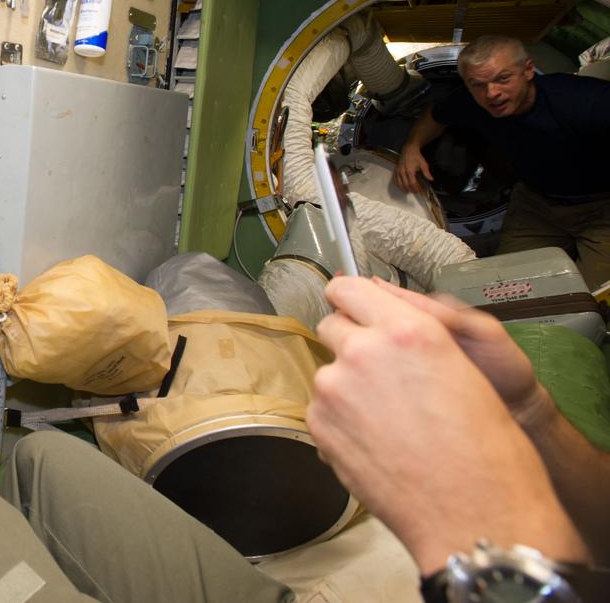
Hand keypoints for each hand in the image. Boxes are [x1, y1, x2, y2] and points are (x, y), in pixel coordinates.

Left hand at [306, 276, 586, 572]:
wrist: (474, 517)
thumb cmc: (486, 449)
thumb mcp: (462, 369)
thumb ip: (414, 338)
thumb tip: (383, 325)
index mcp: (407, 329)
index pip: (350, 288)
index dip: (350, 298)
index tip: (352, 307)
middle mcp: (363, 351)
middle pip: (332, 326)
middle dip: (350, 343)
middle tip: (382, 374)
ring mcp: (335, 388)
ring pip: (329, 372)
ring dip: (348, 387)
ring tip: (390, 421)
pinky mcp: (319, 424)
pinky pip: (323, 409)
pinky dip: (342, 421)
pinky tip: (378, 444)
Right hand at [393, 144, 431, 192]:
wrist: (408, 150)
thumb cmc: (417, 157)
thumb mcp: (424, 164)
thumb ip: (426, 173)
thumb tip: (431, 179)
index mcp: (410, 171)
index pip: (412, 183)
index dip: (416, 188)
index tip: (419, 191)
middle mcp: (402, 172)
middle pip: (406, 185)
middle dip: (411, 190)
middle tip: (415, 192)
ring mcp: (398, 171)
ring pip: (399, 183)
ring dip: (403, 189)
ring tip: (408, 191)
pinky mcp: (395, 170)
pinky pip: (395, 180)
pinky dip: (398, 185)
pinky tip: (401, 186)